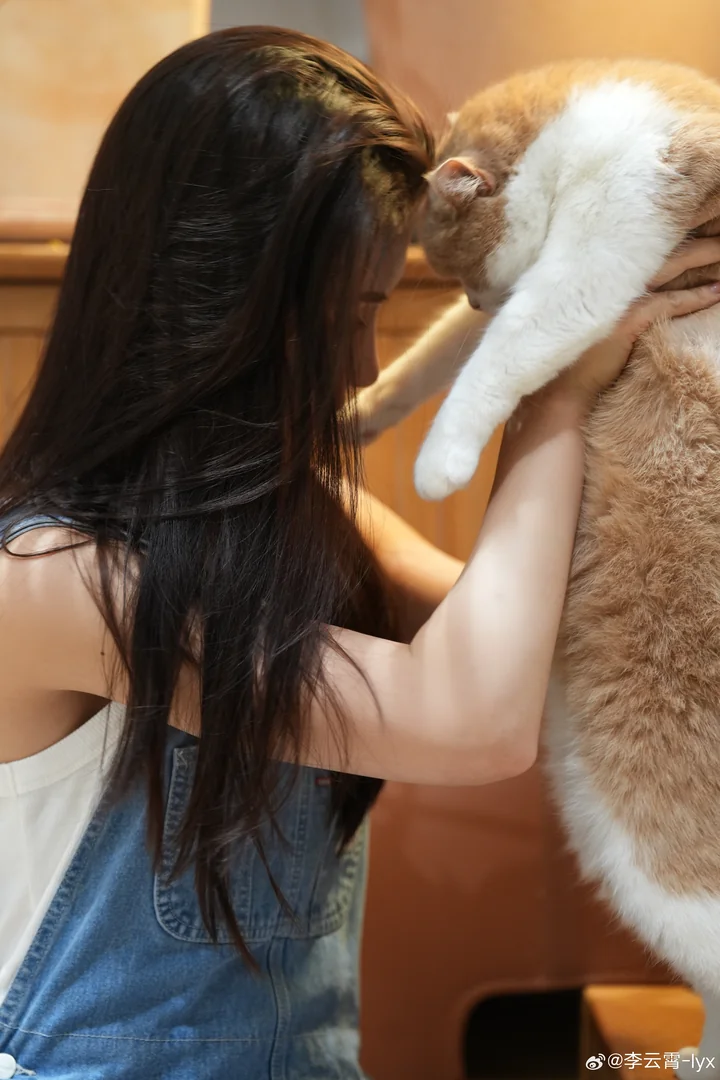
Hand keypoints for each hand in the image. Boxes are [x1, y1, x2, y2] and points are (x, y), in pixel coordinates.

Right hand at [553, 236, 719, 410]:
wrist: (562, 388)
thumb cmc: (579, 354)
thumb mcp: (597, 312)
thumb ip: (618, 291)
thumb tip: (648, 280)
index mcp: (601, 266)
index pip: (645, 237)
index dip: (674, 226)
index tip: (699, 218)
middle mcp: (609, 274)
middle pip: (662, 244)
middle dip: (696, 236)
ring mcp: (617, 295)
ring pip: (673, 264)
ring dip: (706, 256)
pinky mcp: (626, 319)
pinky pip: (671, 301)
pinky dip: (697, 297)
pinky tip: (717, 292)